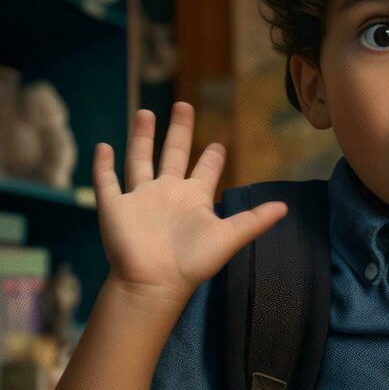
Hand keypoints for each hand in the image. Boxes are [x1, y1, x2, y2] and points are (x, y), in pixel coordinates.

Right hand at [93, 102, 287, 305]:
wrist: (154, 284)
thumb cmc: (192, 263)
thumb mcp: (229, 237)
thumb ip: (255, 220)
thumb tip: (285, 207)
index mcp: (193, 199)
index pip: (204, 171)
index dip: (211, 157)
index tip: (218, 143)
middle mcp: (167, 194)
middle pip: (172, 154)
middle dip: (178, 131)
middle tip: (183, 105)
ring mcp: (140, 199)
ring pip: (139, 160)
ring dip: (142, 137)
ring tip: (146, 112)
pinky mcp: (115, 207)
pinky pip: (107, 181)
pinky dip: (103, 165)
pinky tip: (103, 146)